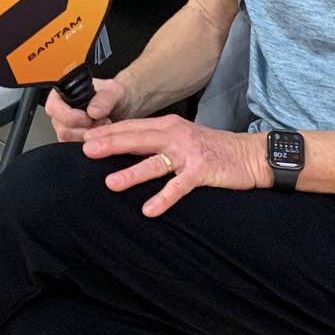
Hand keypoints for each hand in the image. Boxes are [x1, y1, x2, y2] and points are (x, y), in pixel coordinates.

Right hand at [44, 74, 133, 142]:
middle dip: (85, 129)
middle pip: (62, 129)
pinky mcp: (75, 142)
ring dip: (90, 138)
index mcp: (63, 95)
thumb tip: (92, 111)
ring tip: (104, 126)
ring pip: (70, 142)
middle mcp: (61, 113)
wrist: (124, 108)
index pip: (53, 107)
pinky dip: (92, 145)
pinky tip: (102, 136)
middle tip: (102, 121)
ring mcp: (67, 130)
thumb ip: (104, 99)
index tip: (88, 118)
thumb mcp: (114, 91)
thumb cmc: (114, 96)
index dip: (69, 115)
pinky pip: (78, 150)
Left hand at [79, 115, 270, 217]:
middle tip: (86, 151)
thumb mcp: (183, 138)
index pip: (132, 127)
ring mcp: (189, 153)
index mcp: (168, 125)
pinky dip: (163, 198)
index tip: (84, 139)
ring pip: (154, 162)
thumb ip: (158, 140)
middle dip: (110, 144)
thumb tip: (127, 147)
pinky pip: (178, 186)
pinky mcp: (202, 171)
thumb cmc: (213, 148)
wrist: (250, 154)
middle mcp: (175, 134)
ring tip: (110, 183)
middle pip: (137, 139)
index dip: (108, 132)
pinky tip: (149, 209)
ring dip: (132, 173)